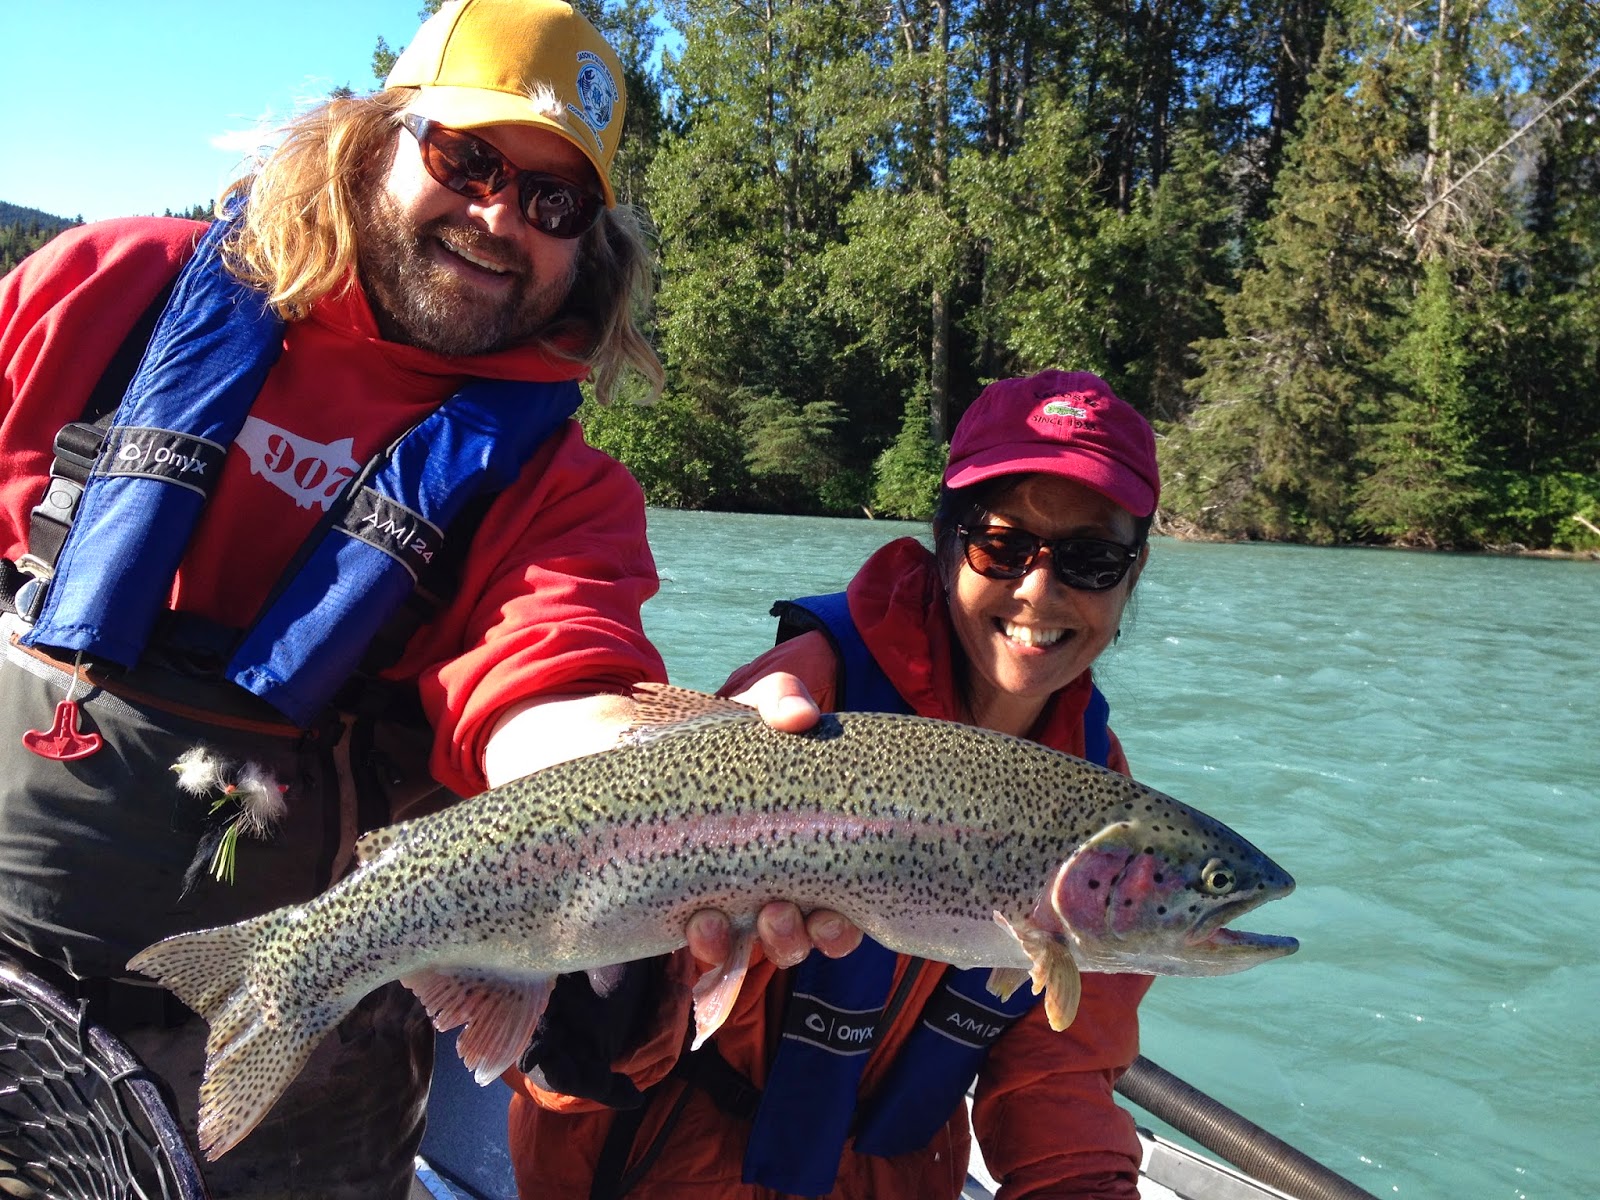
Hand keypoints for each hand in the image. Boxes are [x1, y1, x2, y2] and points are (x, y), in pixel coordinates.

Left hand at [688, 673, 861, 966]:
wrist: (643, 749)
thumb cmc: (720, 739)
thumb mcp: (753, 711)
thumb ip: (780, 700)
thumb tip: (802, 717)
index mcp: (813, 845)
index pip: (849, 900)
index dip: (849, 922)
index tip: (838, 911)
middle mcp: (785, 884)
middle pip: (816, 934)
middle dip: (812, 933)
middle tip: (801, 913)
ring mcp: (740, 902)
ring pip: (773, 946)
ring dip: (777, 940)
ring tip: (765, 914)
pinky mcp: (693, 910)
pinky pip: (712, 948)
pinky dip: (713, 942)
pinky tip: (703, 920)